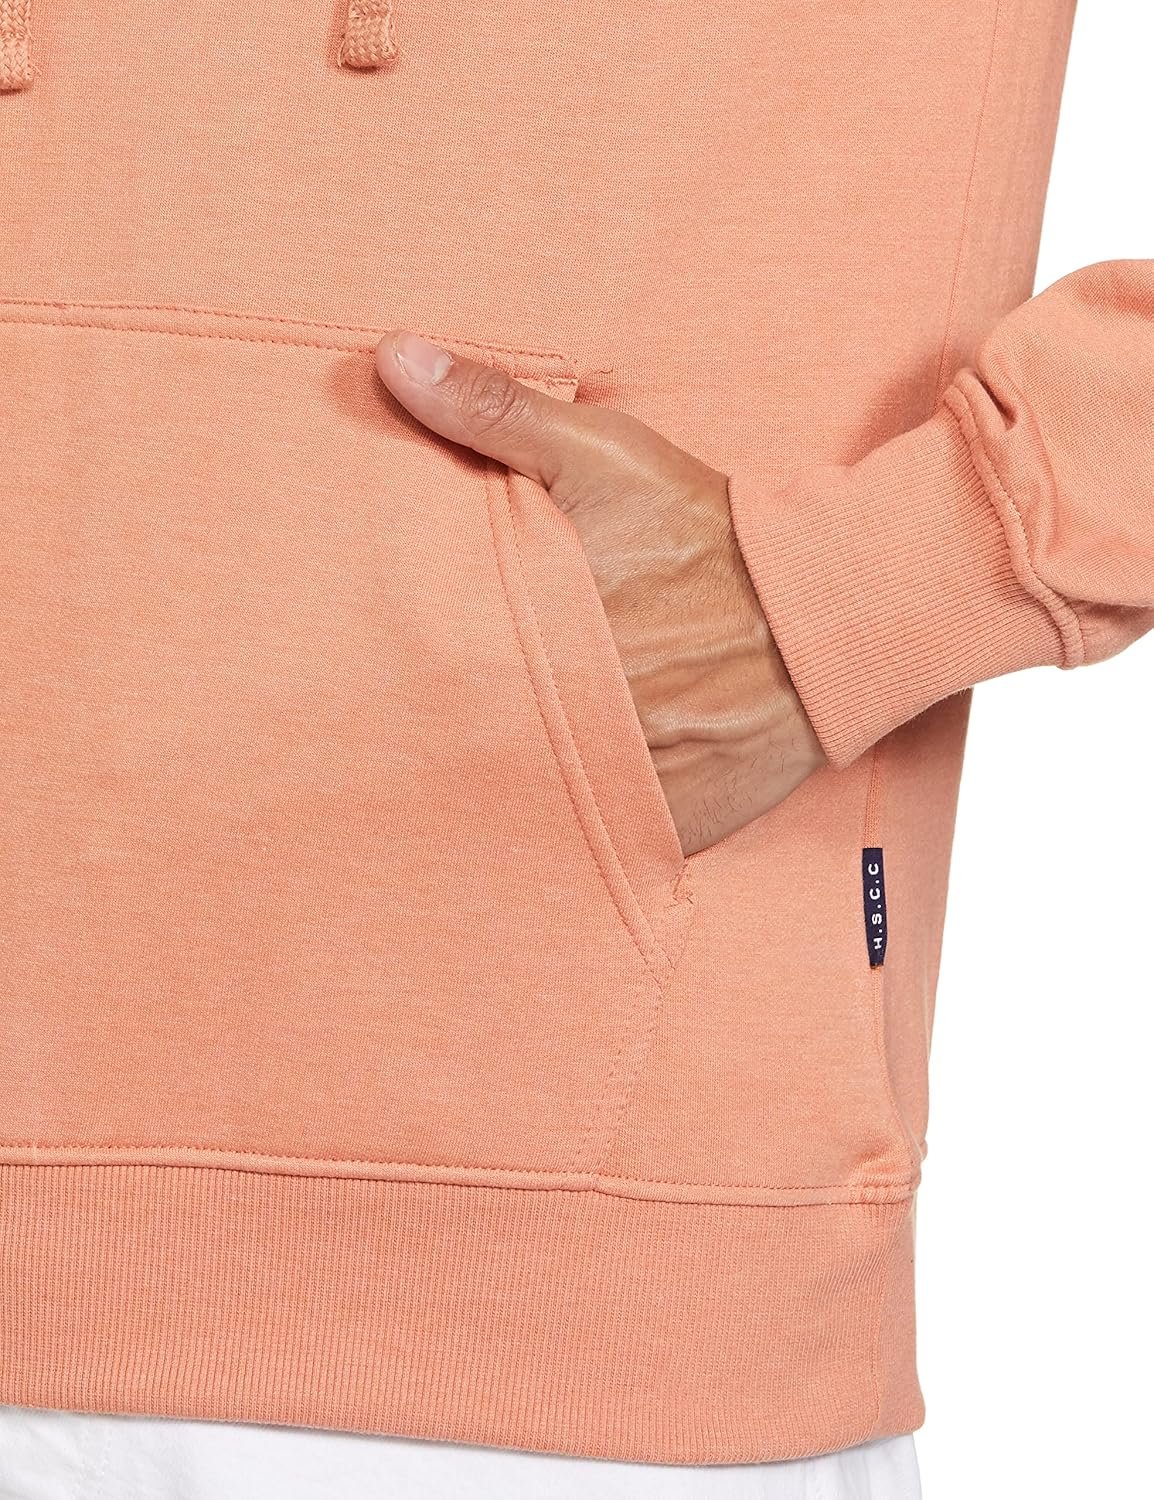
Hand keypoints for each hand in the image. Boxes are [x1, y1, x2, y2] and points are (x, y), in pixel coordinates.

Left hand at [375, 331, 826, 856]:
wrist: (829, 611)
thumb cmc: (711, 532)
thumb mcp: (605, 457)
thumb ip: (496, 413)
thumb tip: (393, 357)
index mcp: (536, 633)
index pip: (431, 673)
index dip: (390, 678)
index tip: (353, 674)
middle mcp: (570, 715)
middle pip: (468, 747)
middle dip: (436, 740)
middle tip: (388, 744)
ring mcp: (619, 779)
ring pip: (525, 806)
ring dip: (499, 792)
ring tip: (457, 788)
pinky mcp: (666, 821)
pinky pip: (597, 845)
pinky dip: (573, 833)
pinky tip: (548, 817)